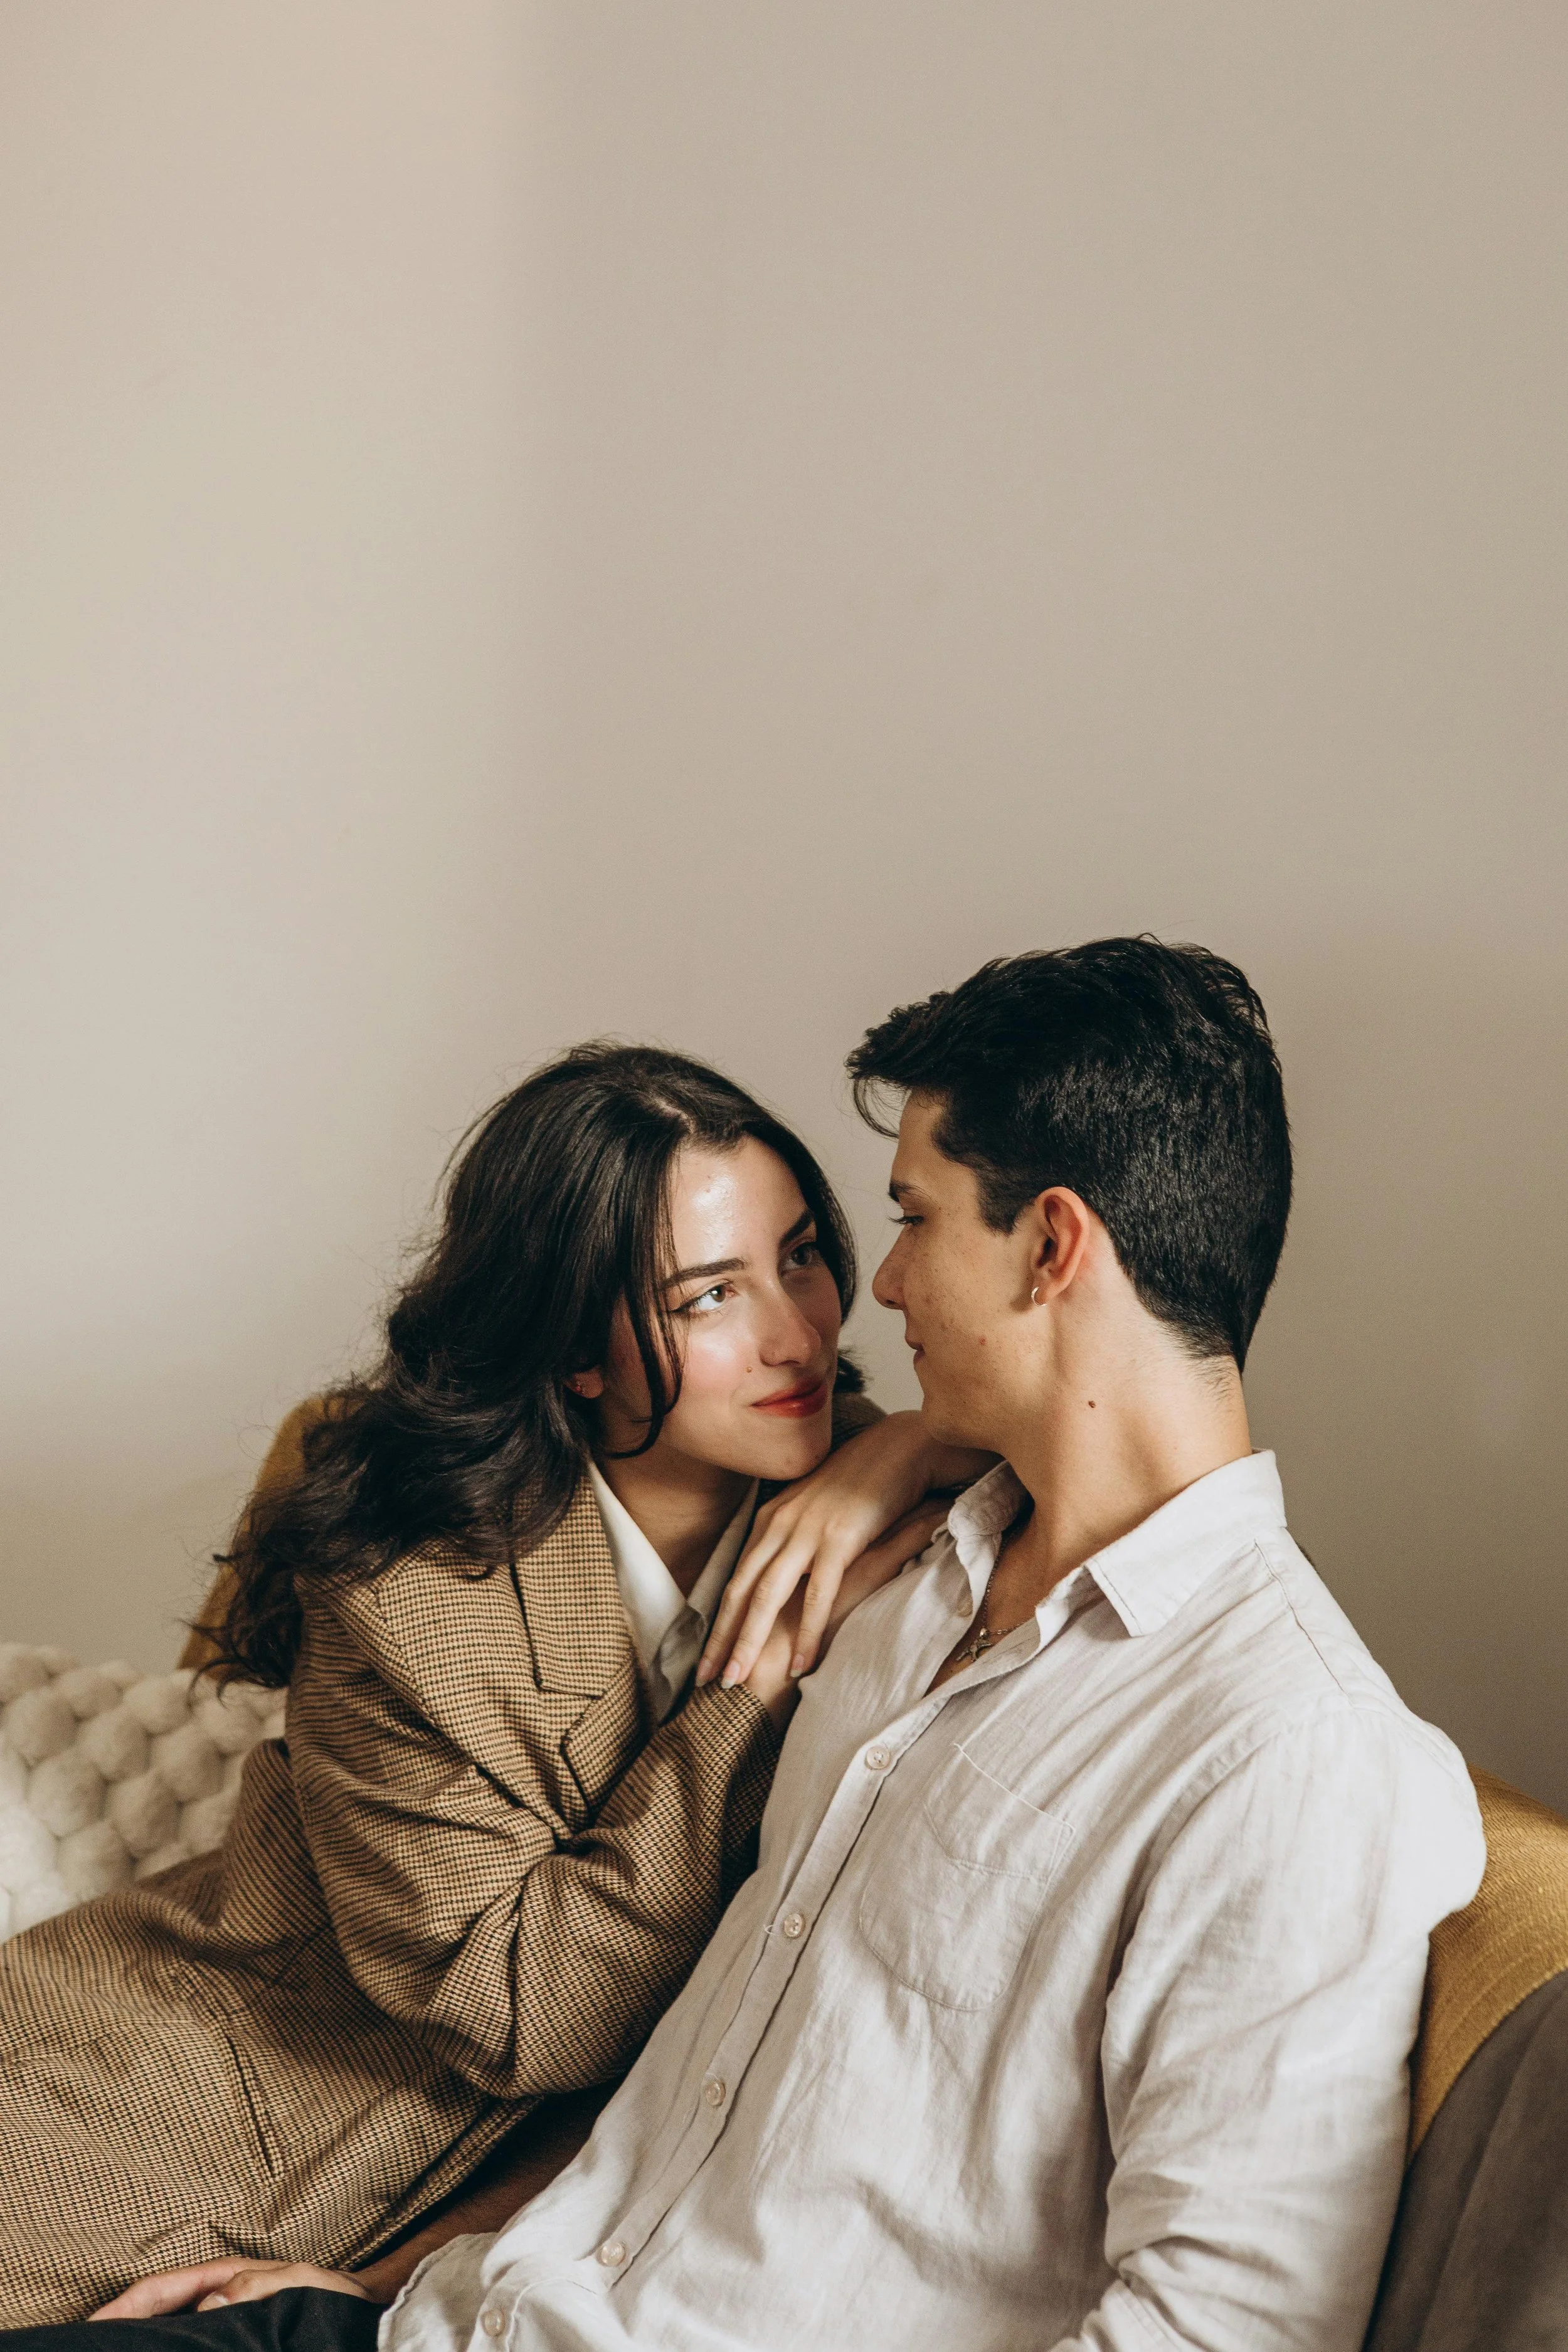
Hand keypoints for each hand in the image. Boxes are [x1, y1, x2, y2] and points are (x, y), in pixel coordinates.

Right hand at [91, 2260, 377, 2318]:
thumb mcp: (292, 2284)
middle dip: (120, 2325)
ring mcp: (221, 2317)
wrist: (359, 2312)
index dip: (122, 2306)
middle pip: (154, 2312)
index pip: (159, 2289)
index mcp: (221, 2277)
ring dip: (141, 2340)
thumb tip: (206, 2301)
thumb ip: (252, 2288)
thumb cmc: (328, 2295)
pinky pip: (190, 2343)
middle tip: (86, 2346)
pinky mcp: (232, 2339)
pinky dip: (169, 2348)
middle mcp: (215, 2296)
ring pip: (169, 2331)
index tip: (91, 2324)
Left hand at [699, 1411, 981, 1690]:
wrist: (900, 1447)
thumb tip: (783, 1571)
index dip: (718, 1623)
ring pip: (769, 1595)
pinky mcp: (841, 1539)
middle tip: (705, 1682)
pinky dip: (807, 1631)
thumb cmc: (862, 1481)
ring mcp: (808, 1531)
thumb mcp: (817, 1508)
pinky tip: (800, 1663)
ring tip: (737, 1680)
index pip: (737, 1580)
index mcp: (772, 1519)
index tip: (704, 1660)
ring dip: (750, 1640)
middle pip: (742, 1591)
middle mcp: (781, 1524)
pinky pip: (819, 1594)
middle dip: (721, 1638)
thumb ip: (795, 1537)